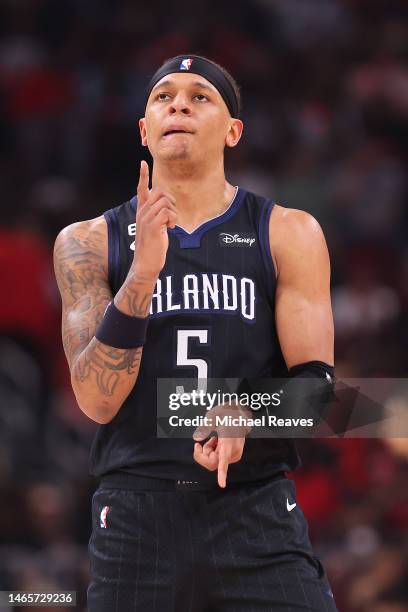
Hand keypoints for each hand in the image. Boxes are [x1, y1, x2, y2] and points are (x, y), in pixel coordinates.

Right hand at [132, 160, 176, 280]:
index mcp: (141, 211)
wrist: (145, 263)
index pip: (141, 189)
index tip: (143, 163)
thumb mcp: (154, 228)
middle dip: (171, 201)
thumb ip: (158, 216)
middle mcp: (142, 212)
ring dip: (173, 213)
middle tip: (171, 217)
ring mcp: (146, 218)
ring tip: (170, 225)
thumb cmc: (152, 247)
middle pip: (160, 192)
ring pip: (165, 202)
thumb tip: (168, 208)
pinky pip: (168, 213)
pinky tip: (170, 229)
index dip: (143, 176)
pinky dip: (173, 220)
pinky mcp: (152, 226)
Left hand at [192, 403, 251, 487]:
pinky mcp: (235, 456)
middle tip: (203, 442)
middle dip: (204, 454)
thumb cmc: (227, 413)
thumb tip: (196, 439)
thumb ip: (204, 427)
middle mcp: (234, 450)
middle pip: (213, 463)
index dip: (222, 473)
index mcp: (229, 441)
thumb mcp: (213, 415)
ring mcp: (235, 454)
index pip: (224, 460)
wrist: (239, 414)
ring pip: (215, 462)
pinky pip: (220, 460)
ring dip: (209, 451)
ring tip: (213, 439)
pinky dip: (214, 452)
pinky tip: (217, 442)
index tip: (221, 484)